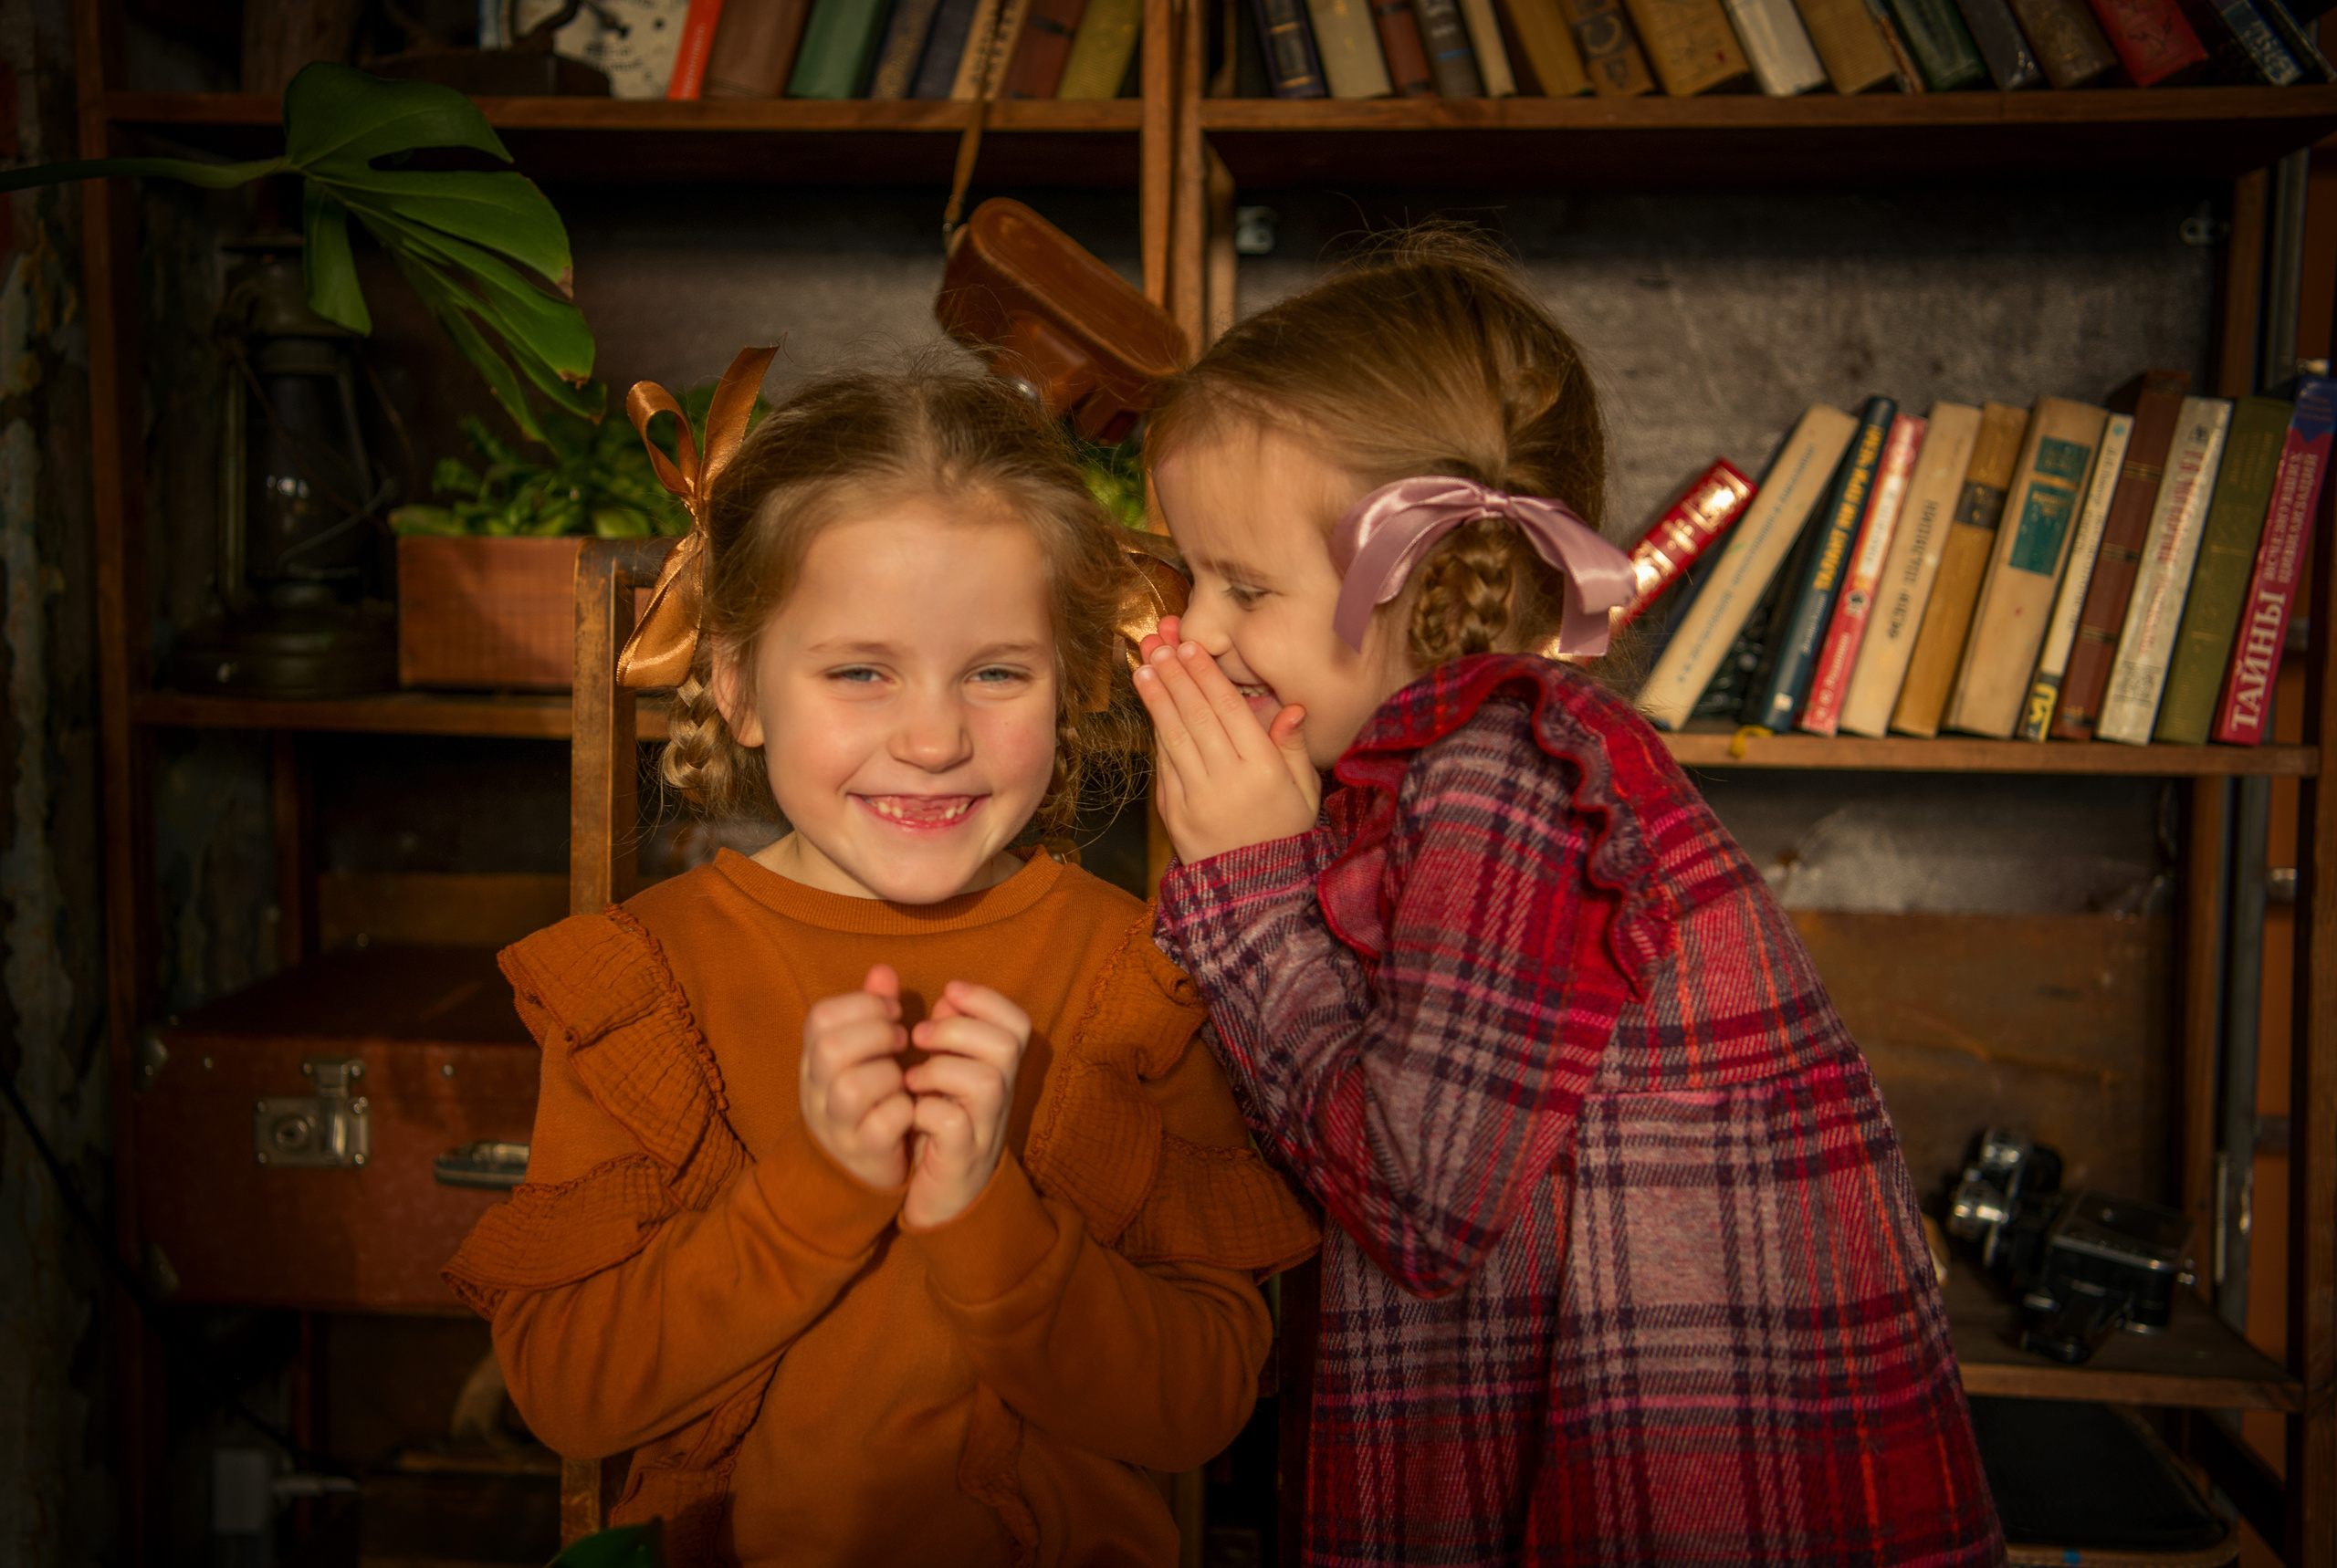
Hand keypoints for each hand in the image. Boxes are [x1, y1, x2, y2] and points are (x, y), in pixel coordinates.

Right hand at [799, 965, 915, 1190]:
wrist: (852, 1168)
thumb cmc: (865, 1097)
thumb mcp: (861, 1052)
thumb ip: (870, 1011)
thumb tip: (883, 970)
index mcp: (813, 1058)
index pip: (821, 1017)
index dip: (861, 1005)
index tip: (892, 1012)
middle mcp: (816, 1091)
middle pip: (831, 1048)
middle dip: (876, 1034)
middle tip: (901, 1040)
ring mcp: (836, 1125)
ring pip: (853, 1088)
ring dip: (889, 1075)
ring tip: (904, 1077)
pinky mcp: (863, 1153)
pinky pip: (880, 1125)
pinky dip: (903, 1111)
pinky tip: (910, 1106)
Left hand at [899, 981, 1030, 1228]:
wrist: (942, 1197)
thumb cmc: (941, 1127)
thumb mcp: (949, 1074)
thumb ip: (949, 1033)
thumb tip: (947, 997)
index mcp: (998, 1071)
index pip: (1017, 1023)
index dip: (987, 1000)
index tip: (948, 994)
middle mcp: (1001, 1097)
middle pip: (1007, 1045)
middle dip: (958, 1029)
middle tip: (920, 1037)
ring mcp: (985, 1128)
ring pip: (987, 1081)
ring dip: (941, 1069)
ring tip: (912, 1078)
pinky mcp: (961, 1158)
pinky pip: (955, 1124)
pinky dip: (927, 1110)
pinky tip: (911, 1111)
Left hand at [1134, 614, 1318, 863]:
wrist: (1254, 890)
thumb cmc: (1285, 831)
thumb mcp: (1304, 791)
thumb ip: (1293, 747)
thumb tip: (1292, 708)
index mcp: (1263, 772)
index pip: (1230, 712)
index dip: (1207, 677)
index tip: (1190, 647)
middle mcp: (1227, 782)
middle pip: (1196, 718)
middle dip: (1175, 677)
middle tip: (1159, 646)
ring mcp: (1196, 798)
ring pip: (1173, 737)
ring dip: (1156, 699)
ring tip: (1143, 667)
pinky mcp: (1174, 811)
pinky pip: (1163, 764)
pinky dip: (1156, 732)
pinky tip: (1150, 706)